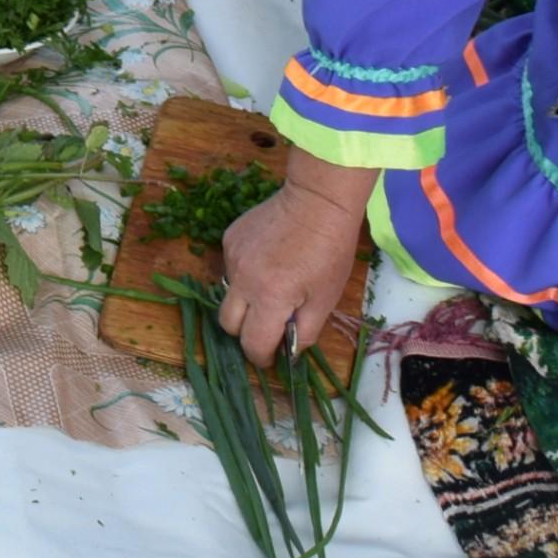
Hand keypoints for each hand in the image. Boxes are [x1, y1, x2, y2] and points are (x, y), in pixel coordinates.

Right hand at [218, 171, 370, 368]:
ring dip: (246, 301)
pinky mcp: (229, 238)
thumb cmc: (330, 252)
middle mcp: (242, 280)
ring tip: (272, 286)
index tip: (272, 356)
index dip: (262, 356)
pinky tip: (267, 260)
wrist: (317, 200)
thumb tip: (289, 351)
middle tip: (267, 326)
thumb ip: (304, 332)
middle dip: (245, 333)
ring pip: (228, 294)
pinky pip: (230, 268)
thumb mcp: (326, 299)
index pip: (252, 343)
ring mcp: (231, 257)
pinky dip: (245, 274)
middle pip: (227, 324)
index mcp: (269, 298)